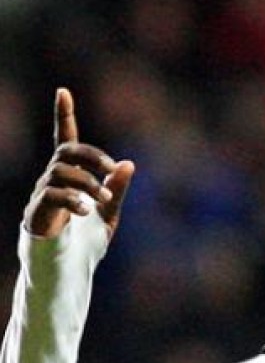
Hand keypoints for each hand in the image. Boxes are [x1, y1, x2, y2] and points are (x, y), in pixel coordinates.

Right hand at [23, 88, 134, 238]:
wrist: (68, 271)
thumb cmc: (86, 241)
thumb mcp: (110, 214)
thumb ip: (118, 190)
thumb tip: (129, 163)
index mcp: (71, 176)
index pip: (66, 140)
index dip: (64, 115)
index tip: (63, 91)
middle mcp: (53, 180)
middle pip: (66, 152)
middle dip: (91, 156)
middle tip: (112, 171)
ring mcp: (43, 195)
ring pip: (60, 172)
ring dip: (87, 183)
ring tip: (103, 201)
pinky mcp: (37, 213)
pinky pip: (50, 195)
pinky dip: (70, 199)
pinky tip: (84, 210)